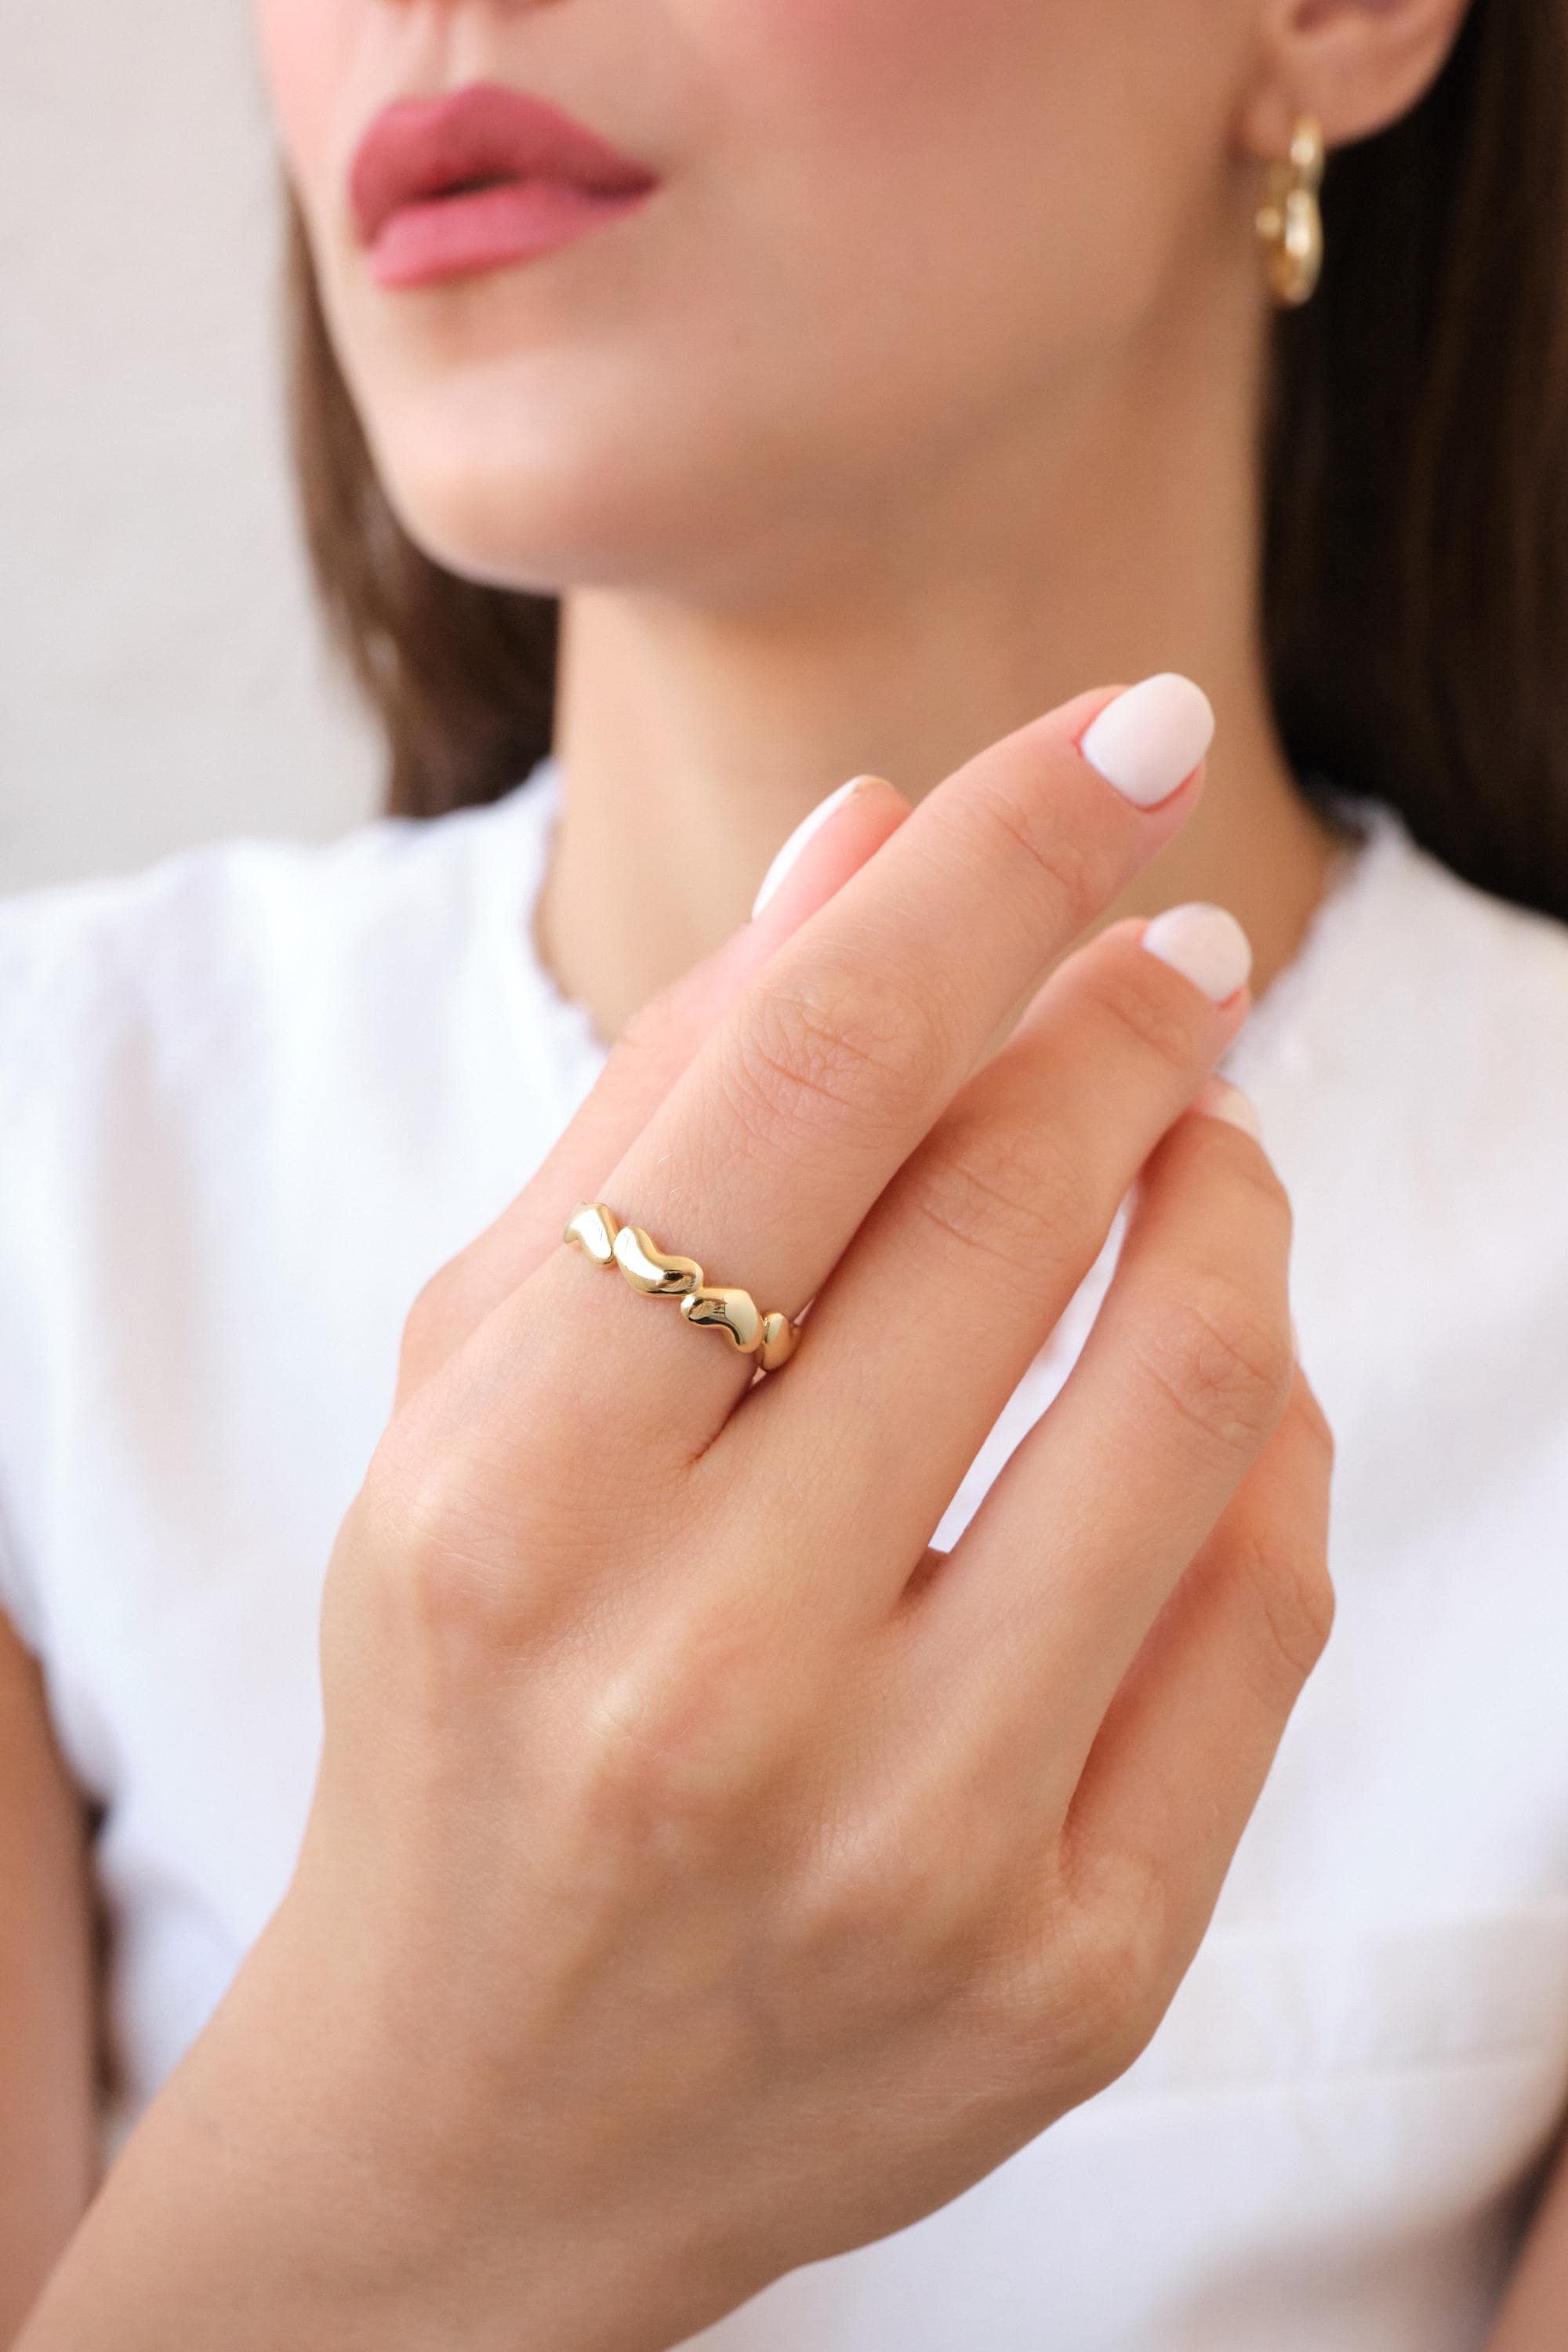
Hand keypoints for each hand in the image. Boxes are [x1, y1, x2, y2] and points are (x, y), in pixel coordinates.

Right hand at [25, 679, 1332, 2351]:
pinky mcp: (1075, 1973)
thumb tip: (873, 844)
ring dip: (1228, 1195)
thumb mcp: (476, 1394)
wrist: (493, 2109)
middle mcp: (711, 1685)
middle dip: (1126, 1017)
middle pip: (1010, 1217)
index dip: (989, 872)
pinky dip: (1269, 1425)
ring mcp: (914, 1848)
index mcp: (512, 1509)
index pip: (801, 1090)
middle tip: (1169, 953)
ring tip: (1196, 1134)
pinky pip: (1265, 1608)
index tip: (1127, 737)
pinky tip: (1215, 1363)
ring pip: (1196, 1401)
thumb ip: (662, 1110)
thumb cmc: (470, 1689)